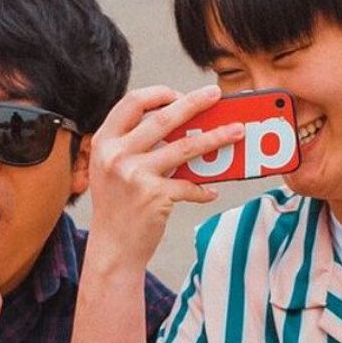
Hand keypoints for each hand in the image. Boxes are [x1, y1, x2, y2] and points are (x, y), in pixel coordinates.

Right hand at [87, 85, 243, 265]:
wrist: (112, 249)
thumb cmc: (117, 207)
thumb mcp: (111, 169)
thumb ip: (133, 145)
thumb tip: (179, 125)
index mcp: (104, 142)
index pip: (132, 102)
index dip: (159, 93)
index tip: (179, 94)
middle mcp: (116, 155)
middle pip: (164, 118)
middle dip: (195, 102)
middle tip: (216, 93)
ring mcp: (135, 175)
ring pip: (185, 147)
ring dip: (216, 137)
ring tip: (237, 131)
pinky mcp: (154, 196)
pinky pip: (190, 184)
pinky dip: (204, 189)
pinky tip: (212, 192)